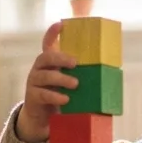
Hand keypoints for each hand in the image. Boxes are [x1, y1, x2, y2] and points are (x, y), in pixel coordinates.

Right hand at [15, 21, 77, 142]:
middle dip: (61, 57)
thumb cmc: (60, 96)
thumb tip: (109, 73)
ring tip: (75, 84)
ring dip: (61, 78)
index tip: (60, 24)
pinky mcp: (32, 96)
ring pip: (45, 75)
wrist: (42, 118)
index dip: (52, 33)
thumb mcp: (69, 84)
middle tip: (76, 63)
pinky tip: (65, 99)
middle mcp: (39, 68)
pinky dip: (55, 95)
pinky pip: (43, 94)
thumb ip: (80, 75)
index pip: (48, 43)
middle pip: (46, 56)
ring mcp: (34, 82)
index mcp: (49, 62)